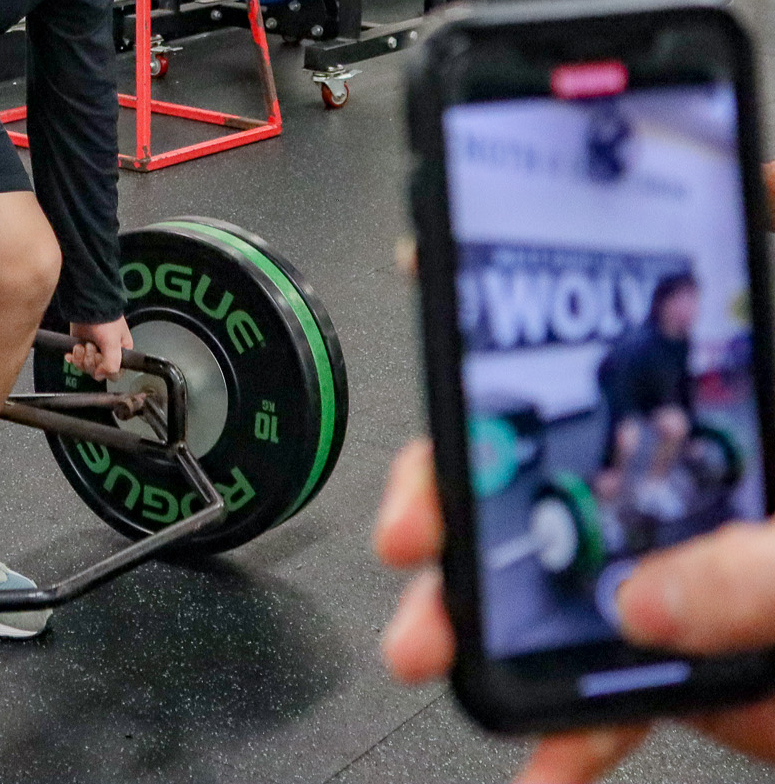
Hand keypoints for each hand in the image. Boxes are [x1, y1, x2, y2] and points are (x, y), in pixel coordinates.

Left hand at [67, 316, 130, 379]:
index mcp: (121, 353)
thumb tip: (100, 375)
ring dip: (81, 357)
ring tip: (83, 344)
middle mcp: (108, 354)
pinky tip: (74, 350)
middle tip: (91, 346)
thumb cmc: (105, 319)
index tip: (100, 358)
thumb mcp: (113, 342)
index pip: (114, 374)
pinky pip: (76, 360)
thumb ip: (112, 363)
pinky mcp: (81, 346)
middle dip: (90, 360)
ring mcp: (93, 350)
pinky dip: (73, 357)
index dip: (105, 369)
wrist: (88, 305)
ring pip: (85, 367)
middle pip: (97, 372)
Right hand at [375, 437, 774, 780]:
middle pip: (524, 509)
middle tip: (416, 570)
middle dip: (448, 541)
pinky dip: (558, 744)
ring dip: (473, 644)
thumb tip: (636, 601)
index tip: (433, 461)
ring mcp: (658, 601)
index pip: (566, 411)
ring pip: (535, 610)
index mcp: (696, 460)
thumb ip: (743, 570)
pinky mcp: (668, 677)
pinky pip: (593, 708)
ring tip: (439, 668)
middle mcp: (660, 521)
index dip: (481, 421)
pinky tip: (539, 768)